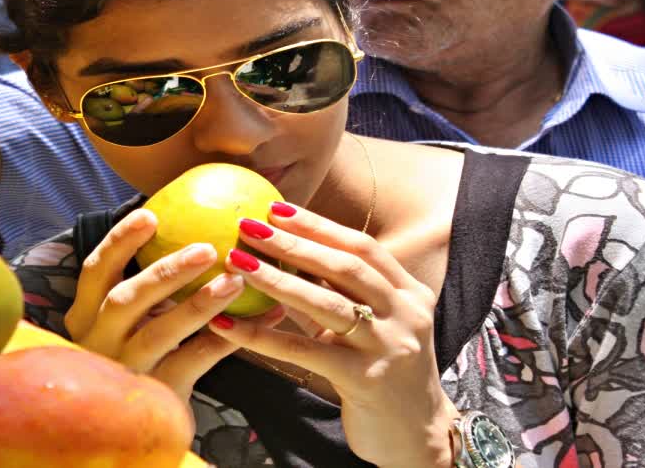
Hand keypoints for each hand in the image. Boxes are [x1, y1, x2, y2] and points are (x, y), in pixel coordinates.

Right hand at [64, 208, 284, 402]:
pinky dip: (228, 337)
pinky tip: (261, 319)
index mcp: (85, 318)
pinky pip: (194, 361)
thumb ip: (148, 287)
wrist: (139, 427)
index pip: (94, 272)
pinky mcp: (155, 396)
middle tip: (207, 248)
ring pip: (158, 332)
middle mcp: (97, 343)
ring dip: (199, 304)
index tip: (150, 214)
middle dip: (165, 271)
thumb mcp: (130, 323)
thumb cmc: (141, 356)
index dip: (120, 241)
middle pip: (125, 299)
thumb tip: (195, 228)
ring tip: (236, 282)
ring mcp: (124, 371)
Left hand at [208, 204, 456, 467]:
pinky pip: (305, 351)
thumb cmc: (383, 371)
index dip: (319, 225)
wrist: (417, 435)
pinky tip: (227, 325)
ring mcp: (388, 346)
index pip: (362, 247)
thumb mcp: (371, 325)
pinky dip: (263, 336)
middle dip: (293, 242)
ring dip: (276, 279)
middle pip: (344, 267)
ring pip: (326, 304)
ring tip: (236, 262)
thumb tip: (285, 254)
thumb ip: (339, 293)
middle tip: (248, 226)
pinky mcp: (365, 380)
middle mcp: (404, 314)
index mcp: (408, 293)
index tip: (276, 209)